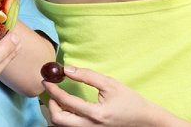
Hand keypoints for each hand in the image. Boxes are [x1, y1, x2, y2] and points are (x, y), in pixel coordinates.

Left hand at [43, 66, 190, 126]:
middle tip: (51, 90)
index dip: (53, 90)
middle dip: (50, 104)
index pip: (66, 102)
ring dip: (55, 111)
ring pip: (62, 126)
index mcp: (95, 114)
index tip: (46, 80)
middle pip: (58, 120)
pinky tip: (65, 106)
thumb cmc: (130, 101)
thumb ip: (87, 75)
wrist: (144, 120)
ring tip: (57, 97)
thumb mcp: (110, 84)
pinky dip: (63, 117)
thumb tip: (67, 70)